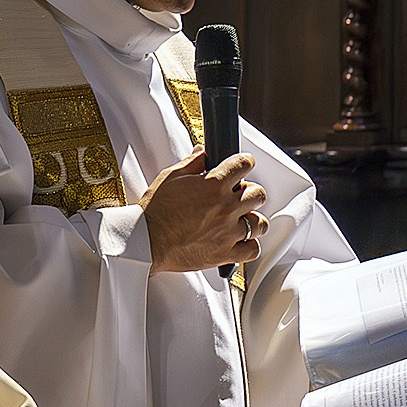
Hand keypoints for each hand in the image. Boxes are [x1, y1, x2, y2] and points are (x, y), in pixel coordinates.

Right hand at [140, 149, 267, 273]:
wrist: (146, 241)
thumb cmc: (154, 212)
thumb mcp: (170, 177)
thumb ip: (192, 163)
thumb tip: (203, 153)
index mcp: (214, 185)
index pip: (244, 165)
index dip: (244, 162)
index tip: (243, 165)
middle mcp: (226, 207)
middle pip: (257, 193)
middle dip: (249, 191)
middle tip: (239, 194)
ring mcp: (228, 232)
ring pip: (260, 222)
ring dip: (252, 219)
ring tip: (242, 219)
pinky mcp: (225, 254)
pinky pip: (252, 250)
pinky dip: (249, 245)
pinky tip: (240, 240)